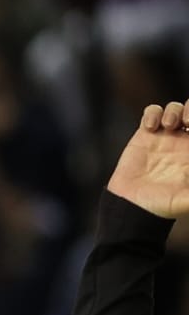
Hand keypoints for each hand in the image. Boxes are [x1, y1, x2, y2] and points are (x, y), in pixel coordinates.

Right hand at [107, 101, 188, 218]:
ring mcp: (164, 137)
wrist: (130, 205)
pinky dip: (153, 114)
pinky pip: (152, 112)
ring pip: (176, 109)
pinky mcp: (145, 135)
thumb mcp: (188, 200)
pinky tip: (149, 127)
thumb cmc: (161, 205)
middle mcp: (184, 141)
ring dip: (175, 111)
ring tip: (168, 124)